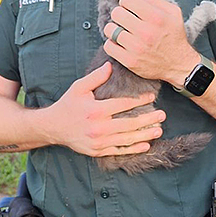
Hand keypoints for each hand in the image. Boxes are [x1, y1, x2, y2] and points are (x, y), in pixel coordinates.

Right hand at [46, 62, 165, 155]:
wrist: (53, 127)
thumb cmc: (68, 105)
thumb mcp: (79, 87)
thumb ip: (96, 77)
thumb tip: (111, 65)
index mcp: (96, 110)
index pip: (124, 104)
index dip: (140, 101)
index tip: (151, 97)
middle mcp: (98, 127)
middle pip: (130, 124)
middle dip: (148, 119)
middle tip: (162, 115)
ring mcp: (98, 141)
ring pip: (127, 139)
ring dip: (145, 135)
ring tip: (159, 129)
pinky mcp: (97, 151)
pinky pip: (119, 151)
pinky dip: (133, 149)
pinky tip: (146, 145)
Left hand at [103, 0, 197, 84]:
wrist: (179, 64)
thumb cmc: (174, 37)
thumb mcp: (174, 13)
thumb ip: (154, 0)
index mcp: (157, 18)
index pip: (128, 0)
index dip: (127, 2)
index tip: (129, 7)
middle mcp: (146, 32)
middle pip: (116, 13)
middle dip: (120, 14)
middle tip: (126, 19)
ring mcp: (137, 48)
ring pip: (110, 30)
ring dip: (114, 29)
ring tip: (122, 31)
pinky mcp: (130, 61)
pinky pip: (108, 46)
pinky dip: (112, 43)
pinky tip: (120, 43)